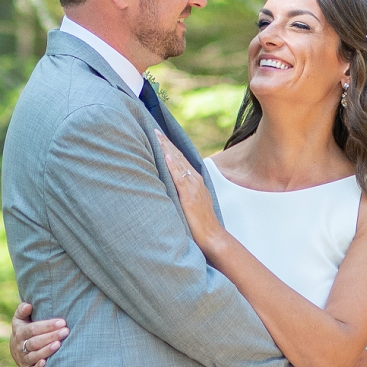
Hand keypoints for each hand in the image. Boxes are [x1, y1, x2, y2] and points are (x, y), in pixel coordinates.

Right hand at [8, 301, 66, 366]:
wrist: (15, 348)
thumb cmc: (24, 329)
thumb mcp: (20, 318)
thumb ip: (23, 310)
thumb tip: (29, 305)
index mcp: (20, 332)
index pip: (33, 329)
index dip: (47, 326)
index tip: (62, 322)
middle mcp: (20, 346)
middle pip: (35, 342)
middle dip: (51, 336)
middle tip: (65, 332)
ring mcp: (22, 358)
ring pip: (34, 355)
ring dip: (47, 350)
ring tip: (59, 344)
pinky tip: (46, 363)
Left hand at [155, 130, 224, 253]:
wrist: (212, 236)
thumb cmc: (200, 222)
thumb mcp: (190, 201)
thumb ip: (181, 190)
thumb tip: (166, 184)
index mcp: (195, 181)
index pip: (180, 159)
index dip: (170, 146)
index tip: (159, 135)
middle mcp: (195, 181)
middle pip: (178, 157)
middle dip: (166, 143)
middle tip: (154, 130)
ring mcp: (193, 188)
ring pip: (178, 164)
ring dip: (167, 149)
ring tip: (157, 137)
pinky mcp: (189, 197)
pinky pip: (180, 178)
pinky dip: (173, 166)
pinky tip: (166, 156)